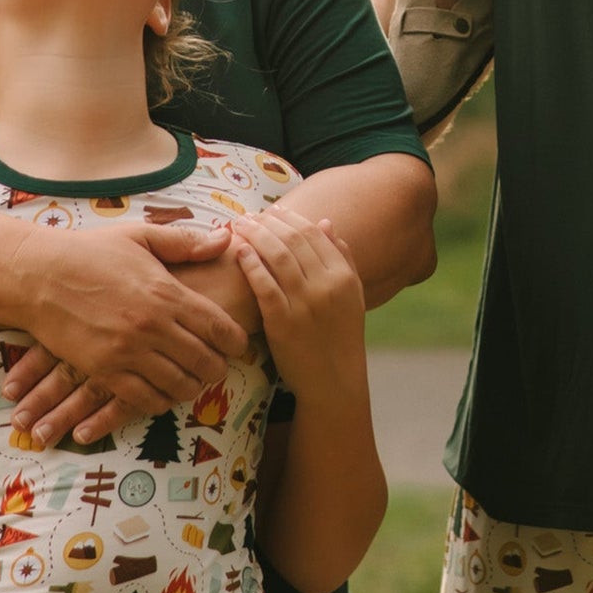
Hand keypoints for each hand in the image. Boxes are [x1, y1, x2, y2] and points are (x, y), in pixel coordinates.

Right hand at [7, 221, 244, 440]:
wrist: (39, 276)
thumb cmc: (91, 253)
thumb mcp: (141, 237)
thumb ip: (185, 243)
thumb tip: (226, 241)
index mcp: (166, 292)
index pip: (219, 327)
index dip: (237, 342)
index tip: (240, 345)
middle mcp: (152, 325)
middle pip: (205, 361)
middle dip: (218, 368)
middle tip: (219, 366)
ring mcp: (128, 351)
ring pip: (178, 385)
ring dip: (192, 387)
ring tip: (193, 380)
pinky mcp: (103, 370)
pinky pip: (143, 399)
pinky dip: (160, 401)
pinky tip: (162, 392)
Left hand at [230, 210, 367, 407]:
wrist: (333, 381)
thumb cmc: (340, 336)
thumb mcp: (353, 294)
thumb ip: (343, 257)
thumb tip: (325, 222)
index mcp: (344, 276)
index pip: (313, 234)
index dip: (290, 218)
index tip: (272, 210)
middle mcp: (326, 286)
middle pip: (293, 240)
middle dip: (268, 222)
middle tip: (249, 215)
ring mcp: (305, 304)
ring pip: (277, 257)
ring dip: (256, 236)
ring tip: (239, 226)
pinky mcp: (282, 323)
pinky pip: (264, 285)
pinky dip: (251, 264)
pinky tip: (240, 252)